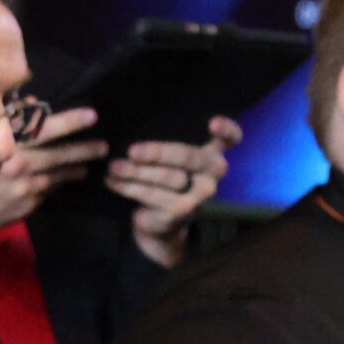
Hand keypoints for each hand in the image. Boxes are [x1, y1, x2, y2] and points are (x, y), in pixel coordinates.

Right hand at [0, 106, 108, 228]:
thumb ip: (7, 116)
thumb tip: (33, 101)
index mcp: (9, 144)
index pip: (45, 129)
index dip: (70, 122)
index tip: (93, 116)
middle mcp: (21, 164)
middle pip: (60, 155)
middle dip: (84, 150)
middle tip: (103, 147)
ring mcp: (25, 188)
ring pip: (57, 176)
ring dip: (74, 170)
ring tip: (87, 167)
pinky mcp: (26, 206)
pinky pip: (46, 193)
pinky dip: (54, 186)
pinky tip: (61, 182)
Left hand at [110, 116, 239, 266]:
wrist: (160, 222)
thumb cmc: (164, 177)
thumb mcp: (168, 158)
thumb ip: (167, 141)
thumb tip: (135, 121)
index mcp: (212, 153)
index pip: (231, 139)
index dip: (227, 130)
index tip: (212, 123)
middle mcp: (212, 172)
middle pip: (189, 156)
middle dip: (158, 153)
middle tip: (132, 151)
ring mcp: (201, 193)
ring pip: (167, 177)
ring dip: (135, 171)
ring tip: (113, 167)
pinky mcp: (183, 209)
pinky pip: (153, 194)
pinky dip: (129, 187)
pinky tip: (112, 181)